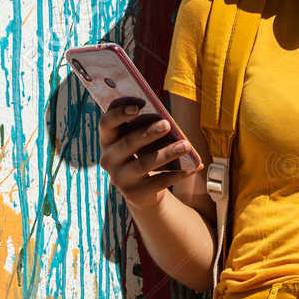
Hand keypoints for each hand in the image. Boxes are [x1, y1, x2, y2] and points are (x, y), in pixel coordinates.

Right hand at [98, 97, 201, 213]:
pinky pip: (158, 182)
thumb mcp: (139, 139)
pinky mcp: (135, 193)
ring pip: (144, 164)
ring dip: (167, 153)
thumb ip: (145, 126)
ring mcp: (120, 178)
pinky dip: (177, 175)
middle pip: (127, 143)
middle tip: (167, 124)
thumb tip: (165, 122)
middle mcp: (108, 159)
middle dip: (148, 133)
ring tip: (186, 145)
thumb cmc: (142, 154)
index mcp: (107, 139)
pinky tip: (192, 168)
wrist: (141, 191)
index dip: (120, 113)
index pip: (106, 123)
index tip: (139, 105)